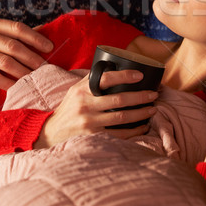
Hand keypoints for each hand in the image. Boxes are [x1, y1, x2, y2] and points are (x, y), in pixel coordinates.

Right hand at [0, 16, 53, 99]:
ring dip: (24, 72)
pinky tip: (18, 87)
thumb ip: (10, 34)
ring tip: (35, 78)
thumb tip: (43, 32)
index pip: (17, 28)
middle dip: (32, 57)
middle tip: (45, 67)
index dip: (36, 38)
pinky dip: (9, 83)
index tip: (50, 48)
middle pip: (14, 46)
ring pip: (6, 62)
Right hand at [34, 69, 157, 148]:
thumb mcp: (75, 90)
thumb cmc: (69, 108)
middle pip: (119, 100)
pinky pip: (119, 134)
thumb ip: (92, 81)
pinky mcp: (94, 137)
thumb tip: (114, 68)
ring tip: (153, 109)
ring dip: (141, 114)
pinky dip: (134, 131)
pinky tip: (143, 126)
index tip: (140, 75)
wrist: (52, 132)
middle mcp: (86, 105)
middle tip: (154, 94)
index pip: (106, 79)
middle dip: (140, 97)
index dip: (125, 76)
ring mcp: (90, 123)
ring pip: (122, 118)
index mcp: (82, 90)